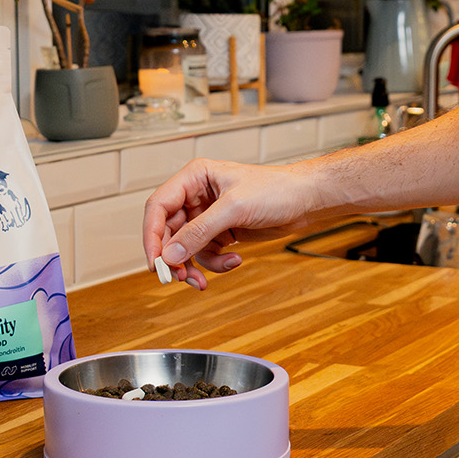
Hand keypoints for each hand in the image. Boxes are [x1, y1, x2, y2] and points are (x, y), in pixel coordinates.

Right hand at [142, 159, 330, 288]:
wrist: (306, 201)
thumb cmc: (277, 190)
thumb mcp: (234, 209)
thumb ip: (200, 231)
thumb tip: (171, 253)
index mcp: (194, 178)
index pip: (158, 207)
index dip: (152, 235)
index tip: (155, 262)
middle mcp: (197, 196)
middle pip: (169, 232)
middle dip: (175, 258)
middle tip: (180, 278)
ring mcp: (208, 216)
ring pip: (186, 248)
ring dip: (195, 266)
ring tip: (206, 279)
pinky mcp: (221, 232)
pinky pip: (205, 254)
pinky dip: (216, 263)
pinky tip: (234, 261)